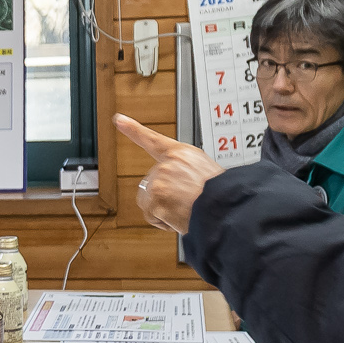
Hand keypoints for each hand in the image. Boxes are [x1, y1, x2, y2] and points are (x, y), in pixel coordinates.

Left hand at [113, 114, 222, 234]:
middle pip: (152, 184)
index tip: (119, 120)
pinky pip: (151, 216)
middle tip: (187, 203)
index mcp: (184, 154)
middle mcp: (170, 162)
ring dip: (164, 211)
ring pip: (150, 201)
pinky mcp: (155, 196)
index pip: (154, 140)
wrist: (224, 209)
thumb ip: (185, 174)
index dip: (134, 130)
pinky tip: (179, 218)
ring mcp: (161, 178)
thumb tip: (174, 189)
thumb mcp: (207, 174)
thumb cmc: (220, 197)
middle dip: (165, 198)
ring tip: (185, 210)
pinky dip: (163, 222)